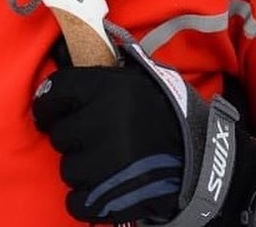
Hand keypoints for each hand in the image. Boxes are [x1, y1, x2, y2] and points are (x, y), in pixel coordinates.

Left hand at [33, 62, 182, 222]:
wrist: (207, 157)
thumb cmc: (169, 112)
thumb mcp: (139, 77)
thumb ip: (102, 71)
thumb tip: (62, 54)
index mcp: (105, 87)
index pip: (55, 91)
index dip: (47, 103)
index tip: (49, 111)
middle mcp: (101, 121)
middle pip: (59, 134)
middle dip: (71, 137)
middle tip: (90, 138)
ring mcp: (105, 161)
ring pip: (68, 168)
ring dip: (80, 167)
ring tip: (103, 162)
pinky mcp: (112, 197)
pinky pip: (77, 202)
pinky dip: (85, 199)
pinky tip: (101, 188)